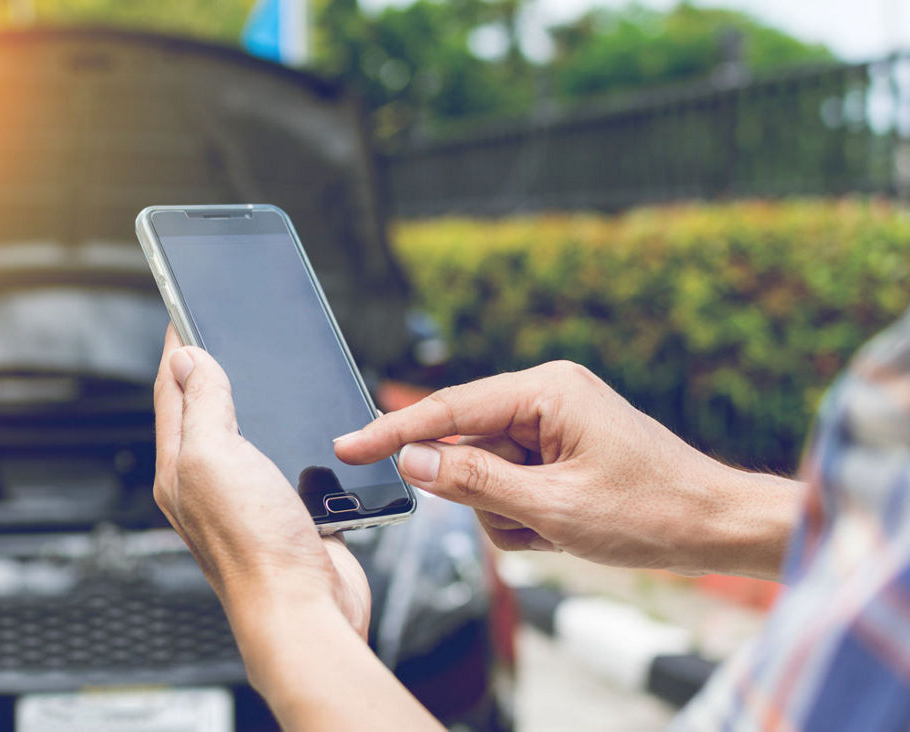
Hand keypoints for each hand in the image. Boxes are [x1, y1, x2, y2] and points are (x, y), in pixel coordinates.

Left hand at [153, 327, 369, 636]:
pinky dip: (287, 437)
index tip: (183, 309)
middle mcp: (208, 484)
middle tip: (216, 331)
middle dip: (211, 369)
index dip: (178, 347)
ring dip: (250, 402)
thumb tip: (187, 357)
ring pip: (245, 436)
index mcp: (180, 468)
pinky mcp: (286, 512)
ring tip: (252, 370)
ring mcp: (247, 499)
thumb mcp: (215, 457)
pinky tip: (298, 428)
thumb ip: (202, 405)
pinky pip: (281, 462)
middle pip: (204, 412)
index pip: (172, 391)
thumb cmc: (256, 547)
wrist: (304, 611)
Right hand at [335, 361, 801, 578]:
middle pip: (467, 449)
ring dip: (511, 515)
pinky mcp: (559, 450)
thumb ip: (474, 483)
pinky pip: (511, 485)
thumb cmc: (652, 511)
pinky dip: (527, 517)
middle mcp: (546, 396)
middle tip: (531, 522)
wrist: (717, 528)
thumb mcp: (554, 507)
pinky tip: (566, 528)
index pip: (448, 412)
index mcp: (546, 390)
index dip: (393, 433)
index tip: (347, 447)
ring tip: (561, 529)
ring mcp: (554, 423)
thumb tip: (412, 460)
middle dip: (486, 497)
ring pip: (486, 476)